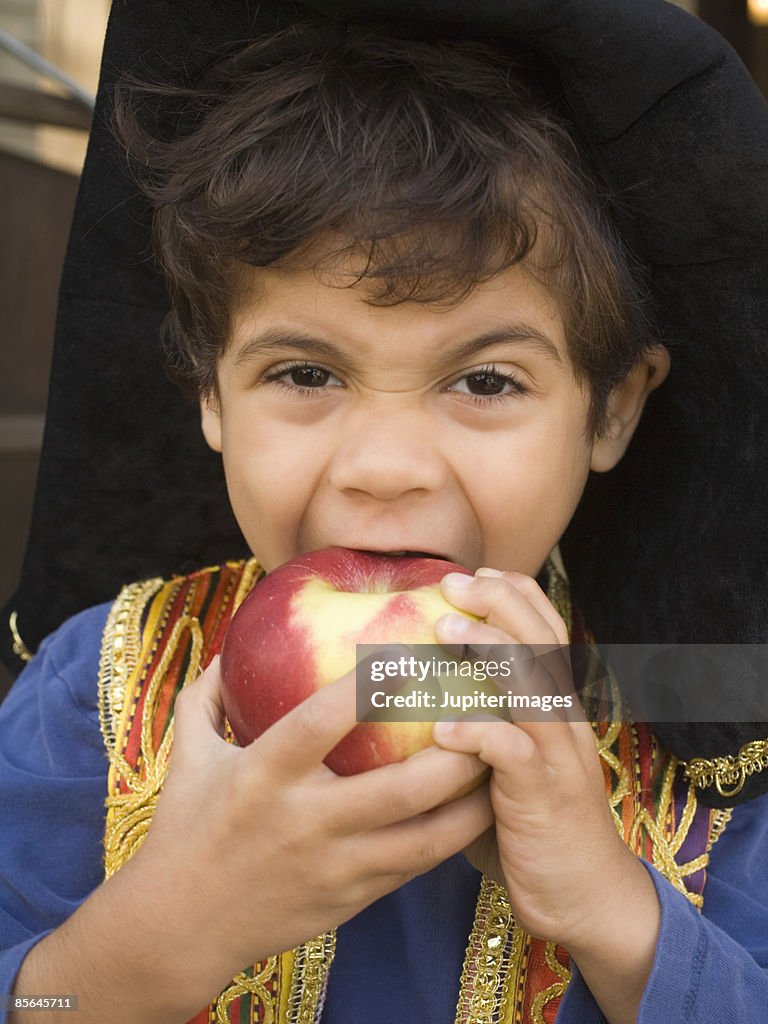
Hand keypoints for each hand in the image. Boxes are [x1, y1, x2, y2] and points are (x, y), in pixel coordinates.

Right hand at [129, 655, 492, 1005]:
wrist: (179, 929)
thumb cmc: (185, 830)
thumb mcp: (188, 755)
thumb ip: (208, 696)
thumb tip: (230, 648)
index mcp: (263, 775)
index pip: (322, 720)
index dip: (370, 684)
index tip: (414, 652)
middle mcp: (306, 821)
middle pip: (403, 787)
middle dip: (457, 750)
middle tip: (489, 710)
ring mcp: (335, 867)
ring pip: (426, 836)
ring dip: (472, 799)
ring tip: (502, 759)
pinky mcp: (352, 900)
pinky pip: (415, 866)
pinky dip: (450, 835)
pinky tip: (474, 806)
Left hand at [433, 569, 656, 949]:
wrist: (583, 895)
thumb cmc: (529, 825)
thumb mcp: (506, 764)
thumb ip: (479, 726)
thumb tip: (414, 697)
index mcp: (557, 708)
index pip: (547, 632)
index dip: (516, 595)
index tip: (476, 573)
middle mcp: (564, 721)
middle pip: (542, 642)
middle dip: (500, 603)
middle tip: (452, 582)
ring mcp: (558, 756)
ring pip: (532, 685)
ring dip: (490, 652)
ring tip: (446, 630)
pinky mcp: (545, 795)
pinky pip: (513, 754)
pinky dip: (479, 734)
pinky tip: (443, 727)